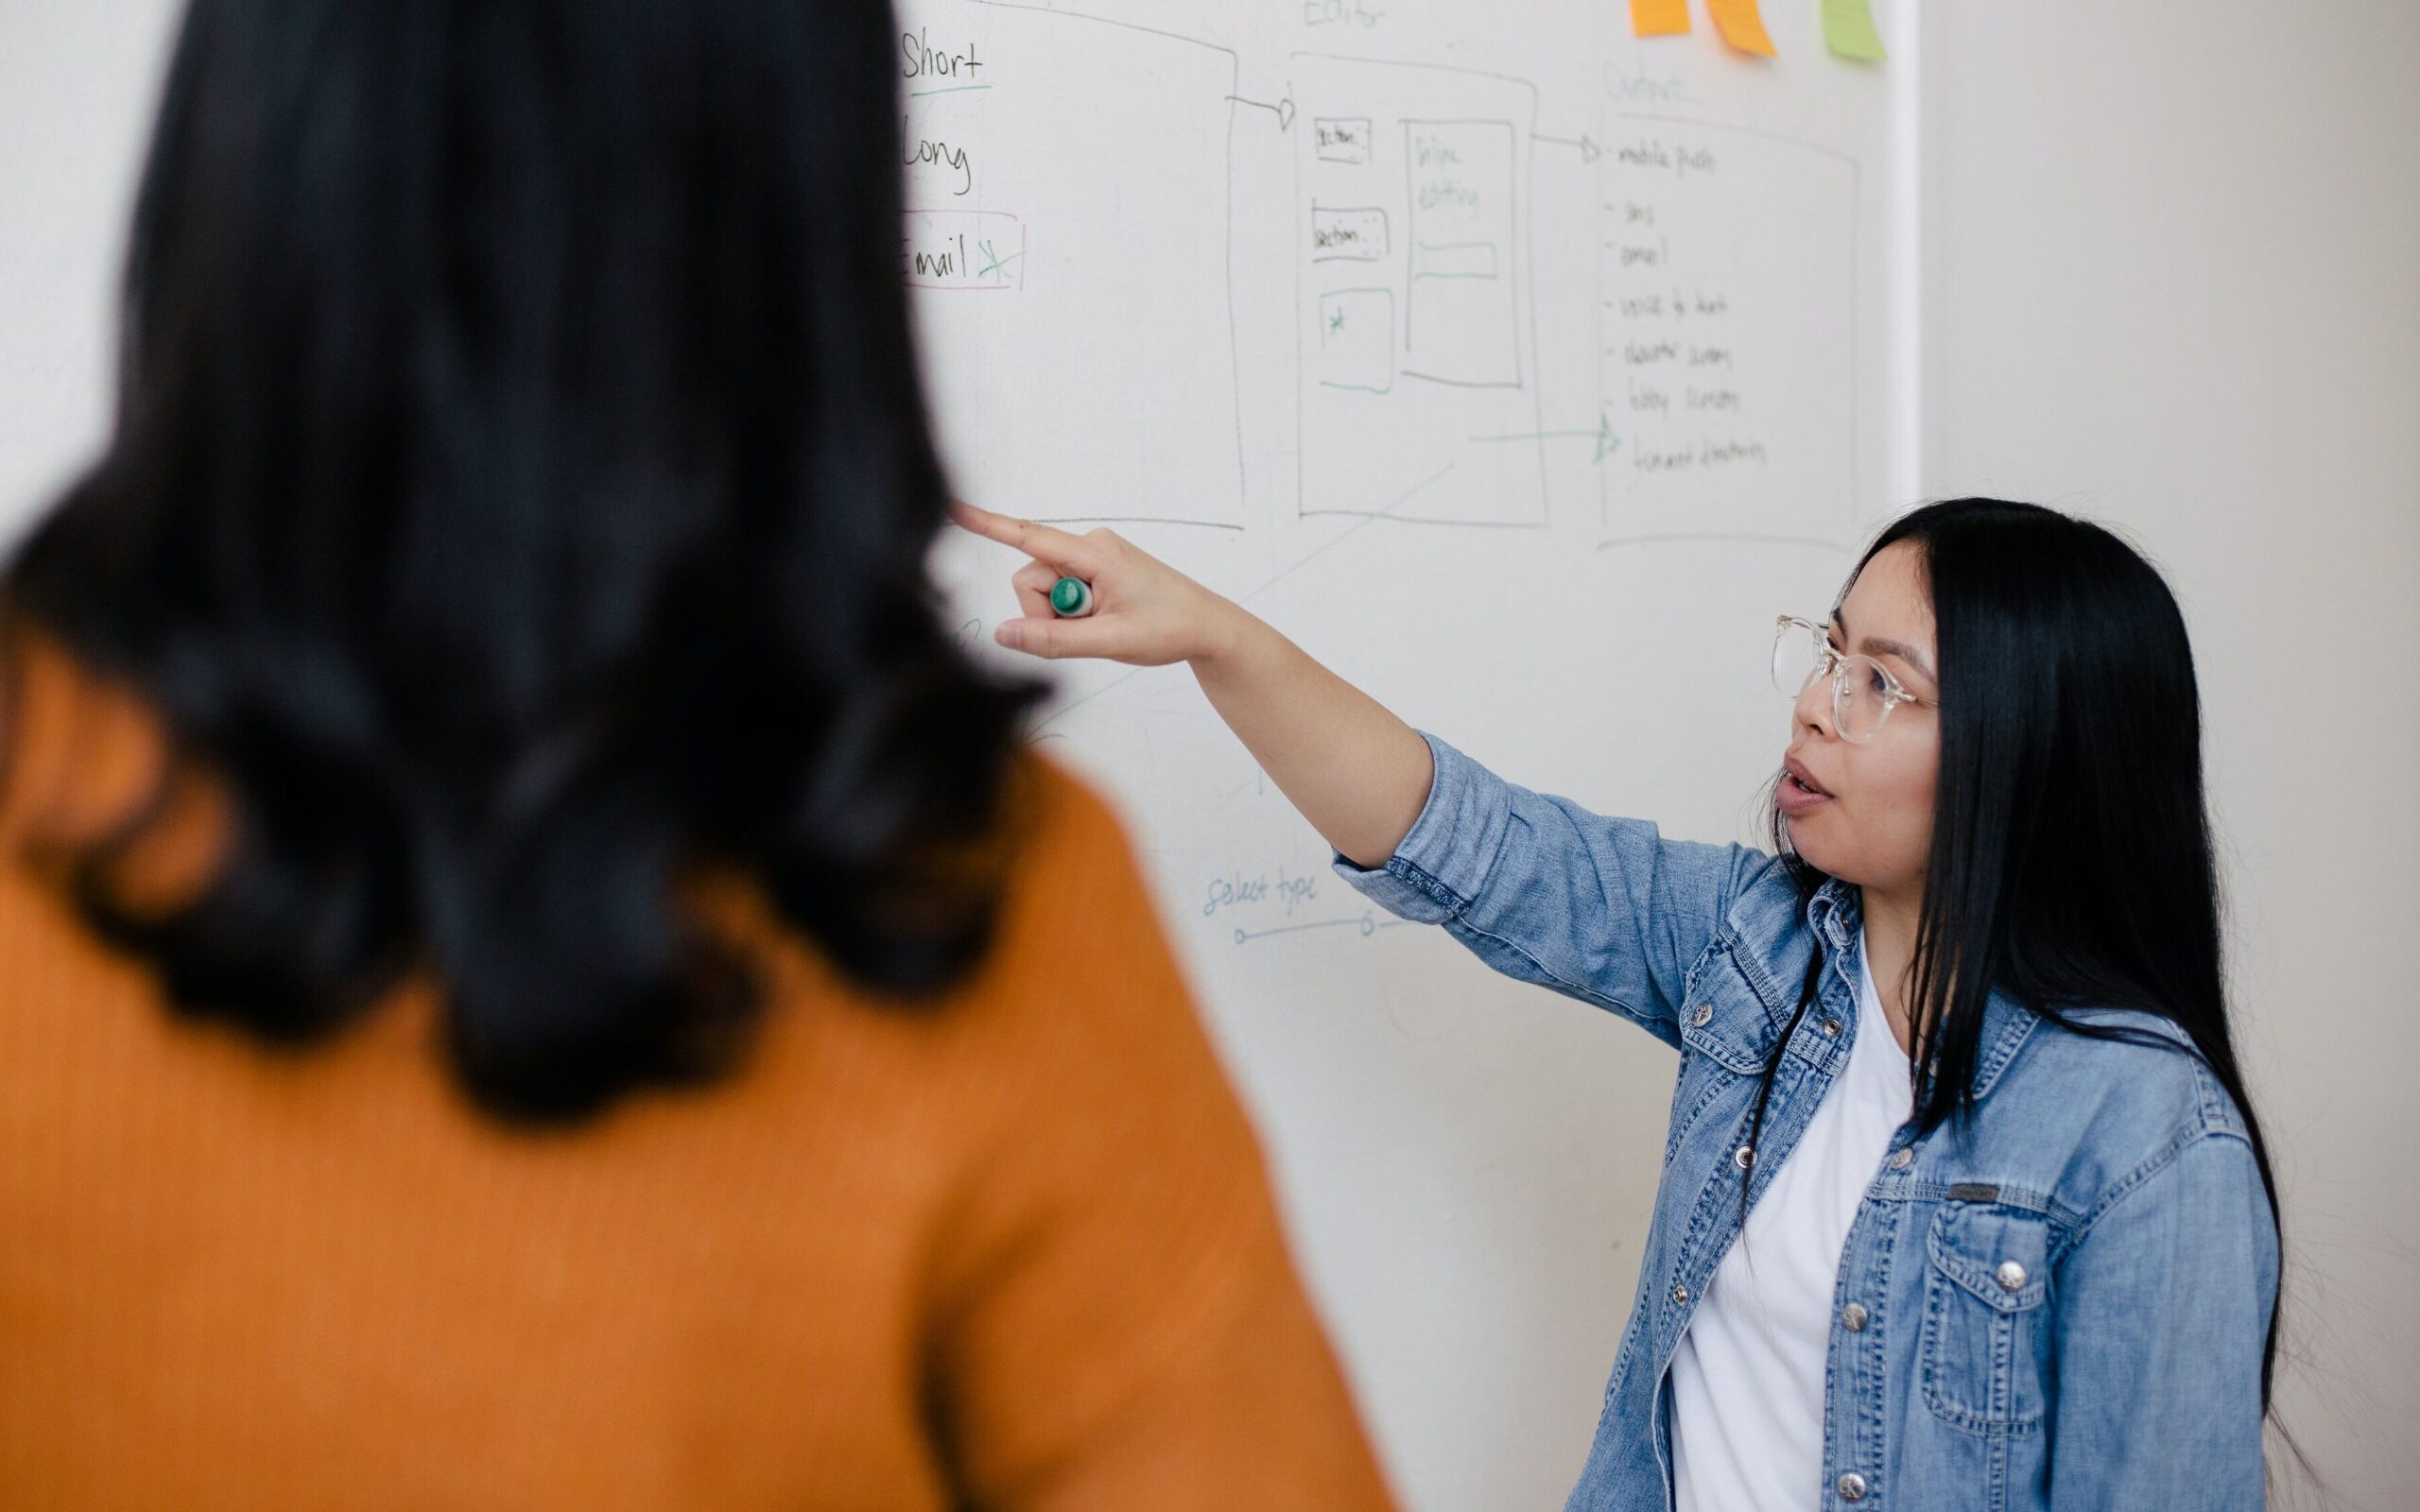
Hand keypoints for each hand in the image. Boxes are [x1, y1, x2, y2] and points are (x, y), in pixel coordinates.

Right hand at [947, 500, 1243, 666]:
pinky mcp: (1095, 569)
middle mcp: (1089, 546)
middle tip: (1089, 632)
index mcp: (1095, 553)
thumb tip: (1003, 633)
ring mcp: (1092, 557)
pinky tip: (1105, 619)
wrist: (1208, 627)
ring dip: (1063, 617)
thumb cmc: (1169, 628)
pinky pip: (1063, 592)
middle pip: (1031, 578)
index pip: (1029, 536)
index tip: (951, 507)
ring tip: (1103, 626)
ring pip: (1045, 589)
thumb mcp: (1109, 641)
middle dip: (1046, 613)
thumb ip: (1052, 640)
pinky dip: (1073, 613)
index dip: (987, 524)